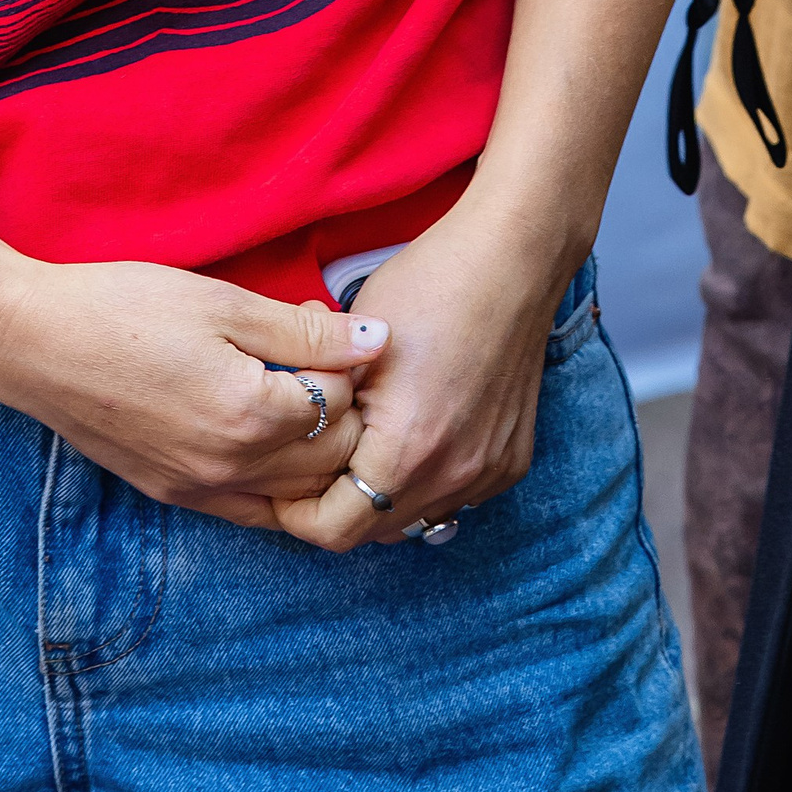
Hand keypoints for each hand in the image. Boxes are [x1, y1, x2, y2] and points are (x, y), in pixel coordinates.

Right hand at [0, 233, 382, 529]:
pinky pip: (254, 512)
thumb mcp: (225, 304)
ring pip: (298, 495)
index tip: (320, 329)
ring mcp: (203, 490)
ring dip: (315, 452)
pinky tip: (267, 440)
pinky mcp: (177, 496)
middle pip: (331, 458)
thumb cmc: (129, 308)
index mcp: (252, 416)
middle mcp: (234, 469)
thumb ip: (306, 333)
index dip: (346, 363)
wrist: (37, 343)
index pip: (345, 405)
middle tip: (314, 359)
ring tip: (294, 395)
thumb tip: (379, 341)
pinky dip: (278, 484)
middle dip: (342, 410)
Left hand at [270, 195, 572, 552]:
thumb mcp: (352, 346)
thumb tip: (286, 436)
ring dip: (382, 498)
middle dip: (336, 507)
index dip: (295, 514)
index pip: (333, 529)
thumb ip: (320, 409)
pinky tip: (415, 435)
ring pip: (415, 518)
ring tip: (362, 451)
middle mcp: (453, 475)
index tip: (279, 487)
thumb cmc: (429, 286)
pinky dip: (426, 481)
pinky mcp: (512, 460)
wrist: (512, 259)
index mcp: (405, 450)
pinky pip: (454, 496)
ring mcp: (488, 472)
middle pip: (374, 532)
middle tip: (312, 469)